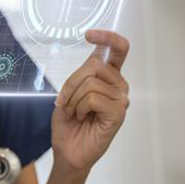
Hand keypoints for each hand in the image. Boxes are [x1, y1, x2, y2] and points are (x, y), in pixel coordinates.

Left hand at [51, 30, 130, 173]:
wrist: (67, 150)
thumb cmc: (68, 123)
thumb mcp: (68, 92)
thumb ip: (81, 74)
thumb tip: (95, 52)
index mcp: (106, 77)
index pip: (117, 50)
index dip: (107, 38)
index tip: (89, 33)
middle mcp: (117, 85)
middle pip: (94, 65)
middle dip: (71, 82)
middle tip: (65, 101)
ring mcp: (120, 99)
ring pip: (91, 83)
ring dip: (73, 98)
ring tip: (74, 112)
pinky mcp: (118, 113)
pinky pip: (93, 98)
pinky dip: (80, 107)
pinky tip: (82, 117)